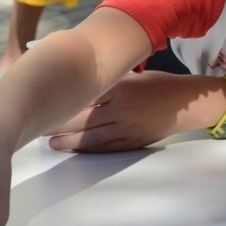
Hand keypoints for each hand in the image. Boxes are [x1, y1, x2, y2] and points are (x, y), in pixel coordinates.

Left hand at [44, 72, 192, 151]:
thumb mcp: (133, 75)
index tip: (45, 102)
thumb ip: (108, 80)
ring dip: (68, 141)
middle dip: (59, 123)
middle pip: (83, 118)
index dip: (63, 100)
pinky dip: (87, 149)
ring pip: (91, 137)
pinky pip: (105, 147)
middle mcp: (122, 108)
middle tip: (39, 125)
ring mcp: (127, 127)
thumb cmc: (157, 85)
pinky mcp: (132, 141)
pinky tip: (74, 149)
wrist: (186, 104)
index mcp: (120, 88)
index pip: (85, 95)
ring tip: (50, 143)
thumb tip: (79, 79)